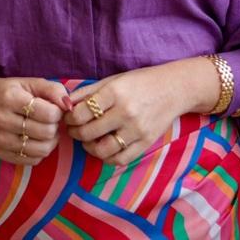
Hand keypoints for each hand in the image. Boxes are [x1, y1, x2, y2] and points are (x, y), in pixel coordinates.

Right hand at [0, 76, 70, 166]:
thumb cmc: (10, 91)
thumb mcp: (30, 82)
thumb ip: (54, 90)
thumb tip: (69, 106)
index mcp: (11, 98)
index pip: (48, 114)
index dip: (57, 112)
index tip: (53, 108)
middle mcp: (2, 120)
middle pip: (46, 133)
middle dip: (54, 126)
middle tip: (49, 120)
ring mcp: (0, 139)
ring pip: (41, 150)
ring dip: (50, 141)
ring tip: (45, 130)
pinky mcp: (0, 153)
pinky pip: (32, 160)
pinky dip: (39, 151)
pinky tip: (35, 139)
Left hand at [64, 65, 185, 167]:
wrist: (174, 89)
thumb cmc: (140, 82)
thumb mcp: (112, 80)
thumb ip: (87, 92)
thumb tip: (64, 104)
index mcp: (115, 93)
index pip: (81, 113)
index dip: (70, 118)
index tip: (69, 117)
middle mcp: (126, 112)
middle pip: (88, 133)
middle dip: (75, 133)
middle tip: (74, 129)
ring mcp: (137, 130)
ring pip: (102, 150)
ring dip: (89, 148)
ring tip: (87, 140)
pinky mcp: (146, 143)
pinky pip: (120, 159)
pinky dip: (107, 158)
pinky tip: (103, 148)